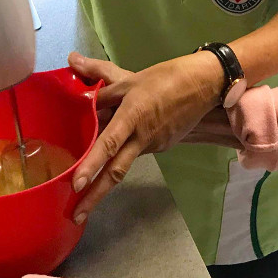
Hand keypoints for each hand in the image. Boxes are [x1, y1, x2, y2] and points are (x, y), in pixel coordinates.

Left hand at [67, 50, 223, 221]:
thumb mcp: (130, 78)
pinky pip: (139, 149)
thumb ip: (99, 76)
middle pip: (116, 171)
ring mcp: (154, 144)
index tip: (76, 184)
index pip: (107, 144)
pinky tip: (126, 144)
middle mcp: (142, 137)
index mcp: (132, 117)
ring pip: (126, 161)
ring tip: (88, 187)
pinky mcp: (163, 146)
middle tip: (76, 215)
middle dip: (95, 196)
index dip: (91, 165)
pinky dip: (127, 151)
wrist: (205, 84)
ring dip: (108, 176)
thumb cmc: (165, 78)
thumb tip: (72, 62)